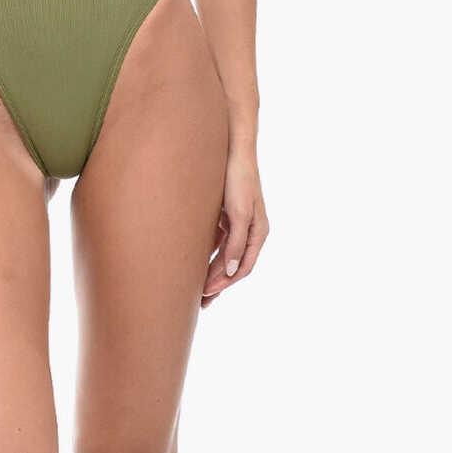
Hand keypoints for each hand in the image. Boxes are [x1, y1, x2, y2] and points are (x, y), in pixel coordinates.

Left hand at [202, 151, 268, 306]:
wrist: (231, 149)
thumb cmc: (238, 179)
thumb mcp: (239, 213)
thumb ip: (237, 243)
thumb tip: (234, 271)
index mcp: (258, 232)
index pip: (242, 267)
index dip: (225, 282)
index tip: (206, 293)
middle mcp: (249, 231)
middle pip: (233, 266)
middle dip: (217, 284)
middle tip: (198, 303)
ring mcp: (237, 224)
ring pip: (224, 256)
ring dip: (211, 273)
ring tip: (194, 290)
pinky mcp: (226, 216)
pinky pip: (217, 243)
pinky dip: (207, 256)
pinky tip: (193, 265)